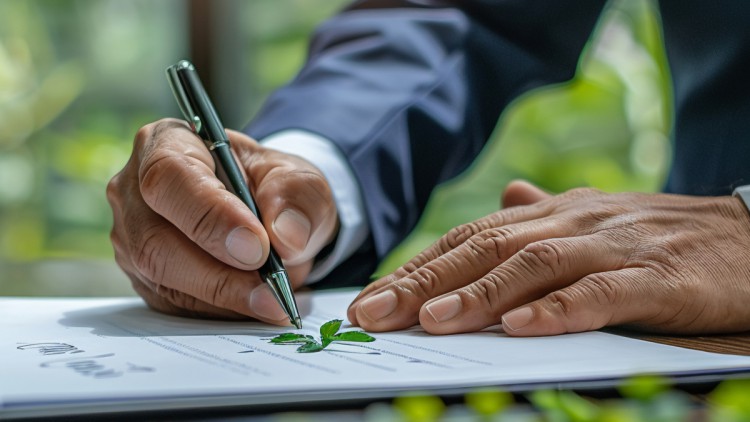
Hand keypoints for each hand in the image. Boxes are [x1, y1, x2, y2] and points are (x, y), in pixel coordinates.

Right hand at [107, 119, 337, 323]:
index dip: (211, 215)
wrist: (269, 217)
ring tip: (272, 303)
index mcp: (168, 143)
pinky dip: (217, 311)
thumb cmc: (274, 187)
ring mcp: (133, 237)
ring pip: (161, 279)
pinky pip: (172, 305)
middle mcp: (135, 190)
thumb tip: (286, 235)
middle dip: (218, 273)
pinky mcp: (144, 278)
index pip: (170, 177)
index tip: (257, 248)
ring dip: (222, 298)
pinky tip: (252, 306)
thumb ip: (297, 197)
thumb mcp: (300, 179)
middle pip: (154, 239)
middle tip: (271, 292)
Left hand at [348, 180, 749, 335]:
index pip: (471, 237)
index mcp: (553, 213)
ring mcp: (614, 246)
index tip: (373, 296)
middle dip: (425, 281)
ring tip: (432, 320)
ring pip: (534, 265)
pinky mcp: (659, 277)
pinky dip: (559, 309)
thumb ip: (546, 214)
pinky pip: (602, 292)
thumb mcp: (596, 219)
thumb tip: (507, 192)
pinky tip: (523, 328)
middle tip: (373, 311)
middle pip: (486, 247)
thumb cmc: (661, 234)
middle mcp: (574, 222)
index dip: (418, 267)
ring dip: (479, 294)